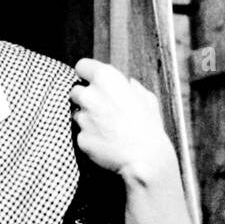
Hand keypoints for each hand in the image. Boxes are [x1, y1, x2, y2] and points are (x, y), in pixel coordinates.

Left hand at [70, 58, 175, 182]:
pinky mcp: (79, 136)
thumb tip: (127, 83)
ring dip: (87, 117)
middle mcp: (90, 95)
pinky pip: (81, 132)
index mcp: (107, 79)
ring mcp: (82, 117)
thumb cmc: (149, 126)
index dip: (87, 74)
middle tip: (102, 108)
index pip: (82, 65)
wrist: (146, 158)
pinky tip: (105, 141)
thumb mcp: (147, 99)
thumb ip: (132, 87)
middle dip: (85, 97)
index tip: (91, 81)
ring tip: (107, 127)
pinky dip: (89, 135)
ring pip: (77, 113)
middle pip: (75, 90)